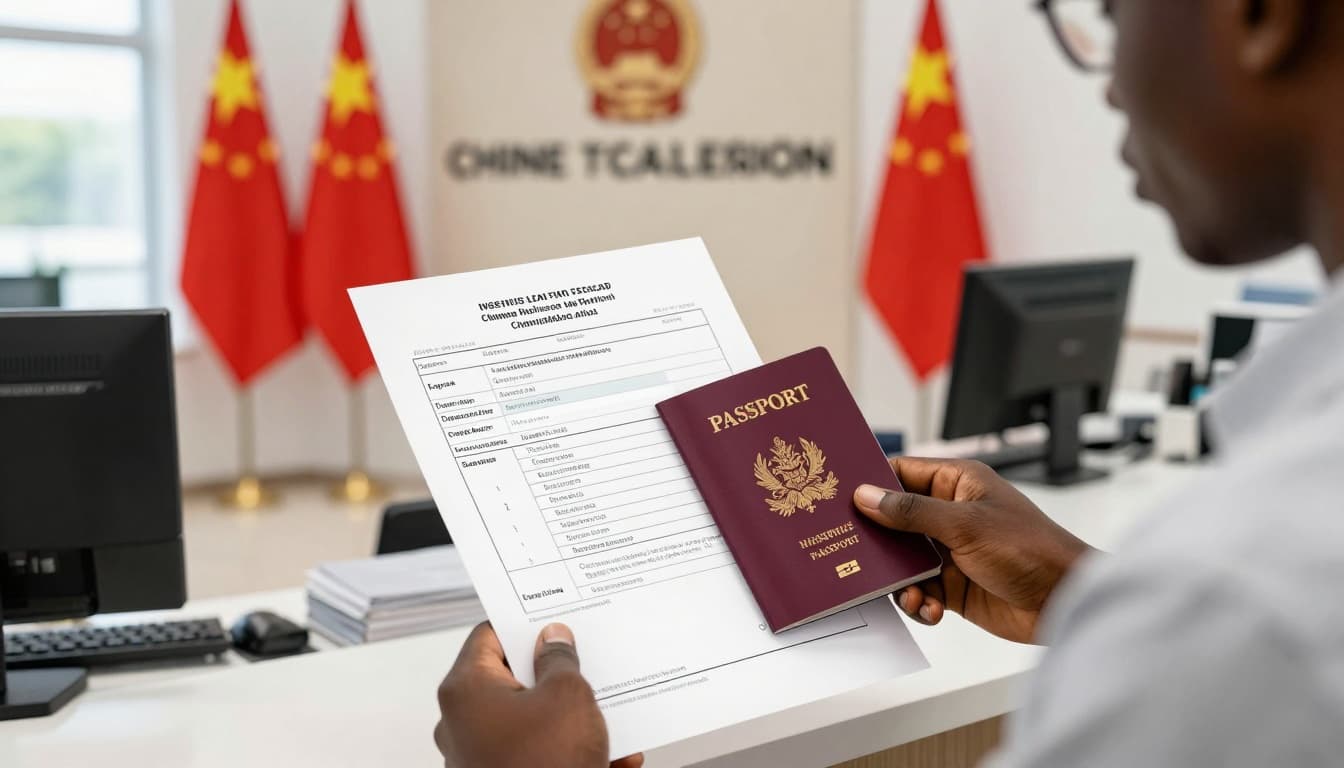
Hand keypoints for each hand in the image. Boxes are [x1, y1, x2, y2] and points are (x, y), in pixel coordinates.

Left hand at [435, 622, 643, 767]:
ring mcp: (477, 755)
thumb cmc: (545, 765)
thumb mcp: (568, 696)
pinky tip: (612, 755)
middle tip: (585, 663)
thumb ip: (559, 659)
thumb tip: (554, 641)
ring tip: (609, 715)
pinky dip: (569, 751)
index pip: (489, 636)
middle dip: (554, 674)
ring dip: (570, 718)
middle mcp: (461, 722)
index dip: (524, 625)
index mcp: (466, 689)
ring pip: (529, 720)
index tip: (553, 622)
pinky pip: (536, 753)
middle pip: (511, 679)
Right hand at [854, 458, 1092, 643]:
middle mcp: (951, 513)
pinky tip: (931, 609)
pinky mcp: (954, 585)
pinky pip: (919, 590)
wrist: (1065, 601)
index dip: (872, 482)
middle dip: (877, 540)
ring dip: (899, 580)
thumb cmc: (1031, 549)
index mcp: (957, 483)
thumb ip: (911, 512)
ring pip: (902, 561)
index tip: (840, 495)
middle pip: (895, 520)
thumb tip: (868, 497)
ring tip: (910, 593)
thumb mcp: (965, 525)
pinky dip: (918, 602)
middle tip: (853, 552)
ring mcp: (951, 550)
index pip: (902, 473)